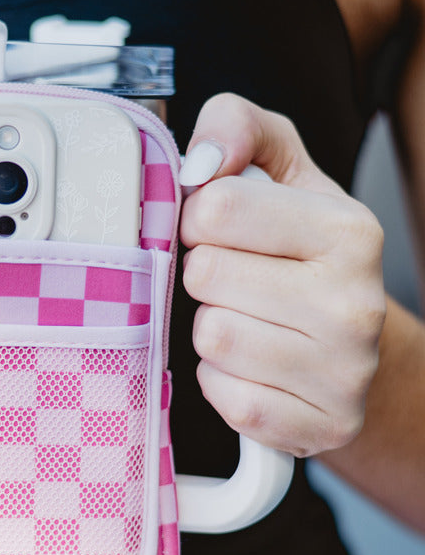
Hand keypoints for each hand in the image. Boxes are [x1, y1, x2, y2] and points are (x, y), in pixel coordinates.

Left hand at [178, 94, 385, 457]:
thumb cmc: (302, 257)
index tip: (220, 232)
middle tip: (235, 284)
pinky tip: (251, 368)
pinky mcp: (320, 427)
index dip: (199, 219)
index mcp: (350, 231)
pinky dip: (221, 382)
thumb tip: (201, 159)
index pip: (217, 207)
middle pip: (206, 275)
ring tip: (247, 323)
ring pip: (212, 337)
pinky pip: (225, 397)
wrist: (351, 353)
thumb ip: (237, 127)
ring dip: (211, 330)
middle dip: (205, 278)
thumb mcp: (280, 172)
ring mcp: (344, 373)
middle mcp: (356, 303)